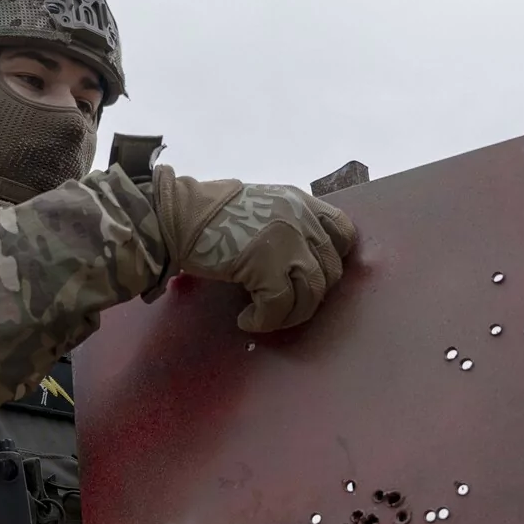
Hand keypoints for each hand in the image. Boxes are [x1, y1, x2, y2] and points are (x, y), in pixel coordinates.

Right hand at [151, 166, 357, 330]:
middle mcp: (301, 220)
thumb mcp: (263, 207)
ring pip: (310, 293)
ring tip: (266, 317)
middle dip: (310, 295)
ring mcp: (287, 243)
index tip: (314, 274)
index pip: (344, 232)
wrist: (180, 215)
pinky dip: (265, 321)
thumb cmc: (212, 214)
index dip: (335, 259)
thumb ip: (289, 225)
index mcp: (302, 203)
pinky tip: (247, 320)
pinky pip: (279, 306)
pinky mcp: (266, 265)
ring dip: (290, 314)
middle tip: (284, 304)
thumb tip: (300, 263)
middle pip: (330, 270)